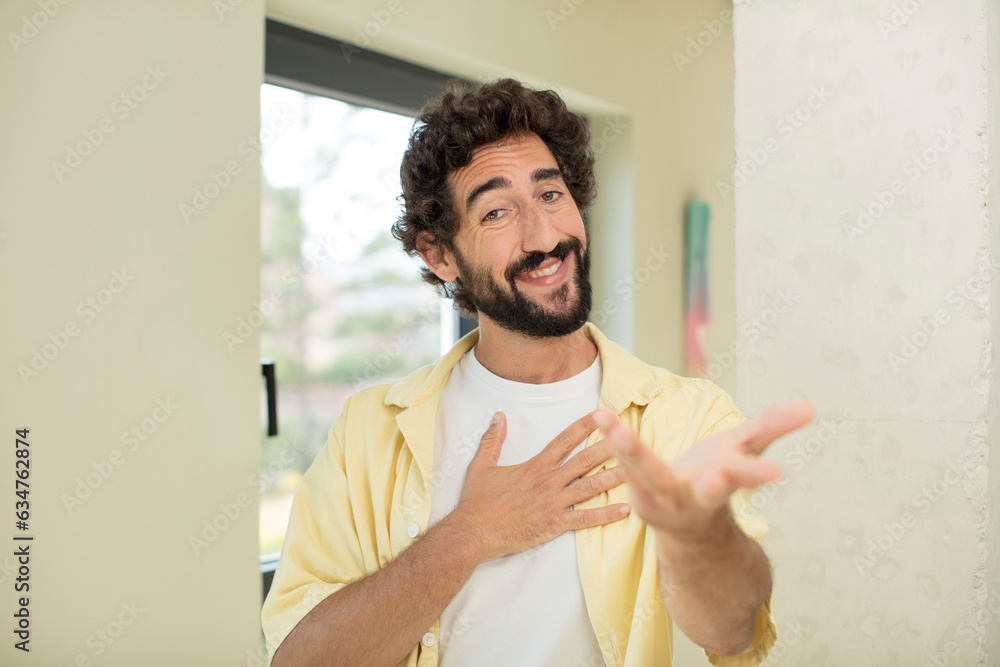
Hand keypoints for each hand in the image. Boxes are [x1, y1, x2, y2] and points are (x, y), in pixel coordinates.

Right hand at [454, 410, 631, 560]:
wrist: (473, 532)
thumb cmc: (477, 501)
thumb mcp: (481, 465)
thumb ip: (492, 440)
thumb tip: (498, 416)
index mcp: (534, 466)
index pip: (564, 440)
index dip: (584, 425)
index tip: (602, 414)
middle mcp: (547, 481)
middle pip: (584, 460)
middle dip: (609, 447)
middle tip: (631, 436)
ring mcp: (552, 503)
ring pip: (589, 487)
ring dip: (614, 478)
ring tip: (636, 470)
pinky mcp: (553, 524)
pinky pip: (584, 519)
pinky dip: (605, 515)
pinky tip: (625, 509)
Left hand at [593, 401, 814, 539]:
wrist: (687, 525)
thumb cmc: (718, 477)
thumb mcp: (745, 452)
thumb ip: (773, 428)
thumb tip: (809, 407)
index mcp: (724, 485)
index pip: (742, 477)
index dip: (756, 474)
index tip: (775, 473)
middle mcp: (694, 497)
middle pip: (698, 488)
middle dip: (701, 480)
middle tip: (709, 477)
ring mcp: (663, 499)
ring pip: (647, 473)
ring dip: (630, 450)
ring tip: (614, 426)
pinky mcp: (637, 493)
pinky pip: (625, 463)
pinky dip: (614, 439)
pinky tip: (601, 414)